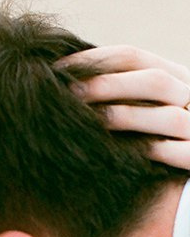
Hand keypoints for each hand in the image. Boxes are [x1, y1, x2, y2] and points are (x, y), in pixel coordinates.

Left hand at [59, 45, 189, 168]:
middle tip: (68, 93)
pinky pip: (177, 153)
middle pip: (154, 81)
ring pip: (169, 117)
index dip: (95, 60)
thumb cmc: (152, 135)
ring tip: (88, 122)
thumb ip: (116, 92)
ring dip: (126, 117)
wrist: (180, 179)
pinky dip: (147, 152)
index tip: (58, 69)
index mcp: (176, 78)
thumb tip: (63, 80)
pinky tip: (115, 153)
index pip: (134, 58)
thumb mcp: (141, 105)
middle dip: (107, 85)